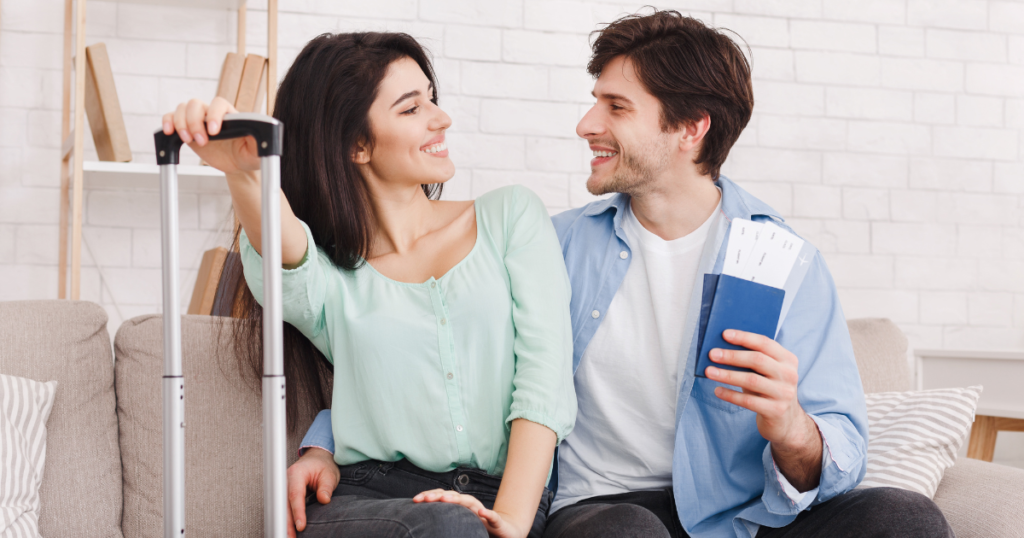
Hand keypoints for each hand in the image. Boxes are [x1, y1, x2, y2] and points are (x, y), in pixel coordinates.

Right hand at [161, 96, 259, 173]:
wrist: (238, 164)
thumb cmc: (250, 154)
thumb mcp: (258, 150)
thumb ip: (259, 140)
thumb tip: (263, 131)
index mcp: (230, 115)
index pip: (218, 103)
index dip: (214, 115)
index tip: (214, 132)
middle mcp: (212, 114)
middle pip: (196, 104)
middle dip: (195, 122)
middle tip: (202, 141)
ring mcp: (198, 120)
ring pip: (183, 108)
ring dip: (180, 123)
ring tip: (189, 140)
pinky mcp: (187, 129)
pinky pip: (171, 118)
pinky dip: (167, 122)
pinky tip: (169, 133)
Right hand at [286, 448, 338, 537]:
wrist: (317, 459)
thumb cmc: (323, 466)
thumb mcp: (329, 475)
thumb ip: (326, 487)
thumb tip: (324, 500)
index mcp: (297, 473)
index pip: (295, 495)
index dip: (297, 512)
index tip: (301, 526)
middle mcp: (285, 480)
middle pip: (283, 505)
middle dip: (286, 523)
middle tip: (291, 537)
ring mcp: (283, 487)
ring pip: (281, 509)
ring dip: (284, 524)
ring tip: (289, 537)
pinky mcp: (284, 494)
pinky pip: (283, 509)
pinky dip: (286, 520)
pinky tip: (290, 530)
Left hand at [413, 489, 526, 537]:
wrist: (505, 531)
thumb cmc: (479, 526)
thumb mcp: (460, 522)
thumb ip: (445, 517)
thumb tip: (421, 517)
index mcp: (461, 506)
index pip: (443, 497)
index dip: (429, 496)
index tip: (415, 499)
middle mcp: (471, 505)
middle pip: (453, 496)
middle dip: (439, 495)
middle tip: (425, 498)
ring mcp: (483, 511)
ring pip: (470, 502)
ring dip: (458, 500)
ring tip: (445, 500)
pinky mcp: (496, 520)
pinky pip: (492, 516)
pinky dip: (487, 513)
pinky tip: (482, 511)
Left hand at [705, 329, 821, 489]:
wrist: (787, 421)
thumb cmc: (770, 390)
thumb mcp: (768, 372)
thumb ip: (754, 359)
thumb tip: (723, 347)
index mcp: (788, 360)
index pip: (765, 343)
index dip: (744, 337)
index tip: (724, 334)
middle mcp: (789, 375)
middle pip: (757, 360)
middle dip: (732, 356)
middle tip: (712, 354)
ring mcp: (784, 393)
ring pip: (751, 380)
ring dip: (727, 375)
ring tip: (709, 371)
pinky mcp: (776, 411)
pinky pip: (748, 401)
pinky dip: (730, 395)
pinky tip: (717, 391)